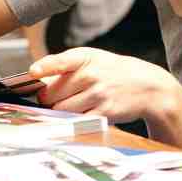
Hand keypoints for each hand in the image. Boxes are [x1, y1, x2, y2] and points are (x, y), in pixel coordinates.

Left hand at [28, 47, 181, 123]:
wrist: (148, 86)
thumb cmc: (112, 71)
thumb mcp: (92, 58)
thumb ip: (65, 66)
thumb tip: (36, 81)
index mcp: (85, 58)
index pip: (61, 61)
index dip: (45, 66)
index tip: (33, 72)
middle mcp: (91, 75)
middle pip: (51, 94)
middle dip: (46, 99)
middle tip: (51, 99)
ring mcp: (98, 95)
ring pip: (60, 110)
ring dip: (56, 112)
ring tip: (66, 106)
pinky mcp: (104, 113)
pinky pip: (76, 122)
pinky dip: (70, 122)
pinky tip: (75, 116)